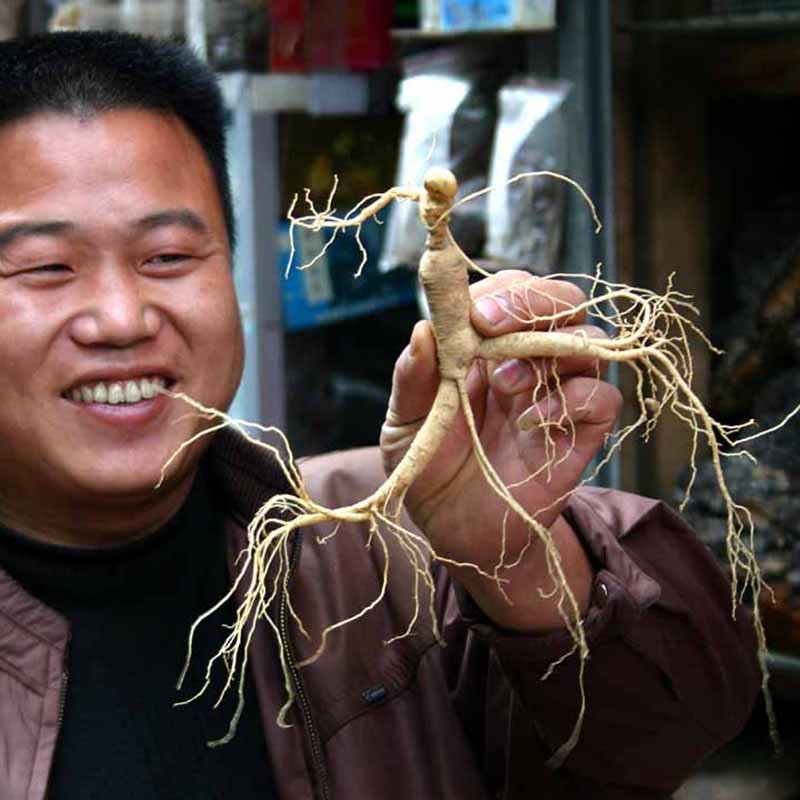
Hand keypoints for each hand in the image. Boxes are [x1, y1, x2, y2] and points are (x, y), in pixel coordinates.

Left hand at [380, 271, 622, 631]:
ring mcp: (557, 395)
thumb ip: (412, 379)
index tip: (471, 312)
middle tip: (493, 325)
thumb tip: (422, 328)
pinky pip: (602, 399)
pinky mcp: (579, 436)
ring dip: (551, 350)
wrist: (454, 532)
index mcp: (486, 349)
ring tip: (504, 384)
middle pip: (564, 303)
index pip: (512, 293)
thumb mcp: (404, 425)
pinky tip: (530, 423)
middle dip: (535, 301)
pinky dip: (572, 400)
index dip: (499, 292)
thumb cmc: (428, 469)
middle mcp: (529, 363)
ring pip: (590, 342)